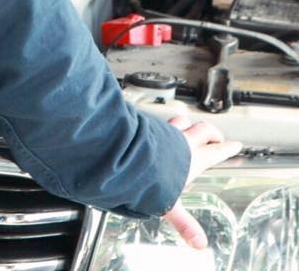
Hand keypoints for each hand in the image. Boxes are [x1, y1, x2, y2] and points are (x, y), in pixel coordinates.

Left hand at [162, 114, 241, 248]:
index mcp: (194, 159)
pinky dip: (167, 124)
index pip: (216, 152)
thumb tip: (198, 242)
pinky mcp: (149, 125)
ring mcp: (165, 130)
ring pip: (183, 121)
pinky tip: (160, 129)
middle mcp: (182, 141)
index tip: (235, 145)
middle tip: (216, 137)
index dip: (227, 148)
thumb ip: (184, 223)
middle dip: (212, 133)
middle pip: (203, 130)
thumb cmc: (151, 177)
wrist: (128, 155)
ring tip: (189, 127)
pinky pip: (162, 122)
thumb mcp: (171, 205)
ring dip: (189, 124)